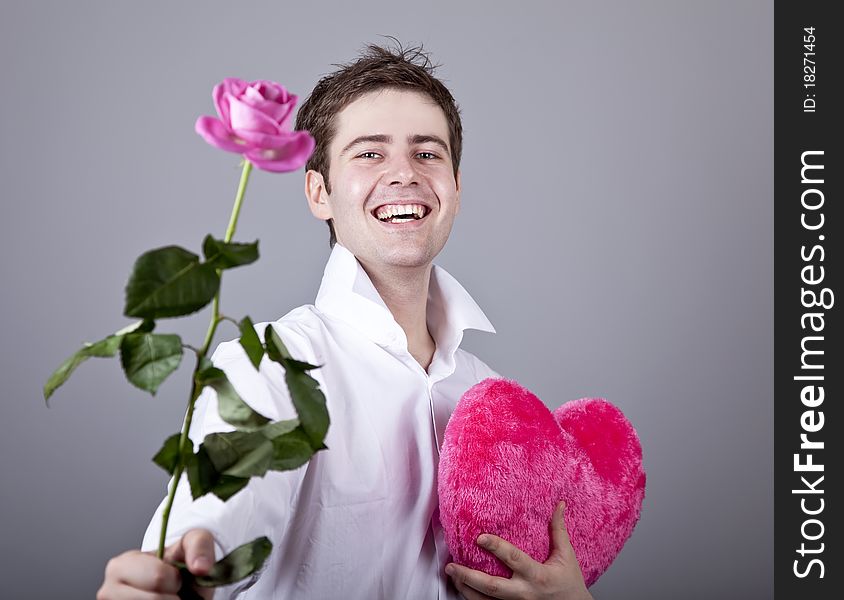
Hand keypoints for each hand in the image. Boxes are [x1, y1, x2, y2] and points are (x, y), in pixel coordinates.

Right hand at [96, 528, 216, 599]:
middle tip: (173, 591)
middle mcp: (109, 591)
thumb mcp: (192, 543)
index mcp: (120, 565)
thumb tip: (201, 567)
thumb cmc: (179, 563)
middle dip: (172, 597)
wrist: (177, 582)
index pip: (157, 577)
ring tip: (168, 597)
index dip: (176, 579)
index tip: (176, 577)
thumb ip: (199, 546)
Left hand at [445, 502, 592, 599]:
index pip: (514, 559)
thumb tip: (559, 505)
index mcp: (537, 575)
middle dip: (469, 576)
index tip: (481, 538)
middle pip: (493, 587)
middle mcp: (524, 593)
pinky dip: (474, 599)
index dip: (497, 548)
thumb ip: (558, 530)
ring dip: (466, 589)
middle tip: (452, 565)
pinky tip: (464, 589)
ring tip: (452, 575)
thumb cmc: (570, 584)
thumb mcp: (566, 556)